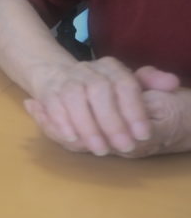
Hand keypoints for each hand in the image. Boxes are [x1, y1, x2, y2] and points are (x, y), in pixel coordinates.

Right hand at [25, 63, 184, 156]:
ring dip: (87, 126)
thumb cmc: (98, 86)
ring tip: (100, 149)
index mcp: (110, 68)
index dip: (134, 109)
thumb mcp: (126, 81)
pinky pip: (52, 105)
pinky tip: (72, 138)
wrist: (53, 73)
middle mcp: (87, 70)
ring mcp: (65, 79)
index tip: (142, 134)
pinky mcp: (46, 92)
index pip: (125, 84)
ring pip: (74, 98)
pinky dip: (61, 122)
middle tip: (124, 146)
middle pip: (99, 90)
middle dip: (112, 122)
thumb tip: (171, 83)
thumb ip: (150, 82)